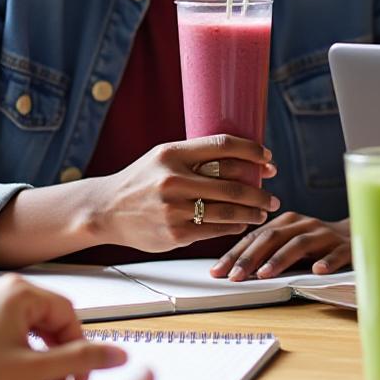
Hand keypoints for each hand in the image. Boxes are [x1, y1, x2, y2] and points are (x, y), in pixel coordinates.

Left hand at [0, 274, 127, 379]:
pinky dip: (28, 363)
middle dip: (63, 359)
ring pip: (38, 335)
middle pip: (55, 325)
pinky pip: (20, 340)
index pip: (70, 318)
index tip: (79, 378)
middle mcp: (7, 294)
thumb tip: (118, 354)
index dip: (80, 351)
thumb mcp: (35, 371)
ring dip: (47, 364)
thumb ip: (81, 360)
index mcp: (20, 294)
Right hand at [86, 136, 280, 252]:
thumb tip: (245, 160)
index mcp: (172, 154)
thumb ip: (197, 156)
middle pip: (233, 184)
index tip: (269, 160)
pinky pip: (215, 230)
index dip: (253, 152)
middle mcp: (173, 180)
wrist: (106, 210)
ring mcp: (173, 209)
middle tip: (273, 197)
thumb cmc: (142, 180)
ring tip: (263, 212)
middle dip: (260, 192)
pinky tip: (241, 224)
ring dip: (252, 213)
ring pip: (228, 211)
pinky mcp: (175, 234)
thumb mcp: (163, 157)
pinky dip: (234, 227)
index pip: (224, 146)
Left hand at [212, 213, 349, 280]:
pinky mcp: (348, 247)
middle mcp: (305, 225)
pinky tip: (318, 271)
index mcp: (288, 222)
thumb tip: (236, 270)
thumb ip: (270, 251)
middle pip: (273, 237)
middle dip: (250, 257)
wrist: (362, 235)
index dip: (235, 253)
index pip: (256, 236)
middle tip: (235, 276)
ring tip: (265, 275)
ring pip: (300, 244)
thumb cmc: (319, 244)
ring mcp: (326, 235)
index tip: (217, 271)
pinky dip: (327, 261)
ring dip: (280, 259)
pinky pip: (337, 253)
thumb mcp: (292, 243)